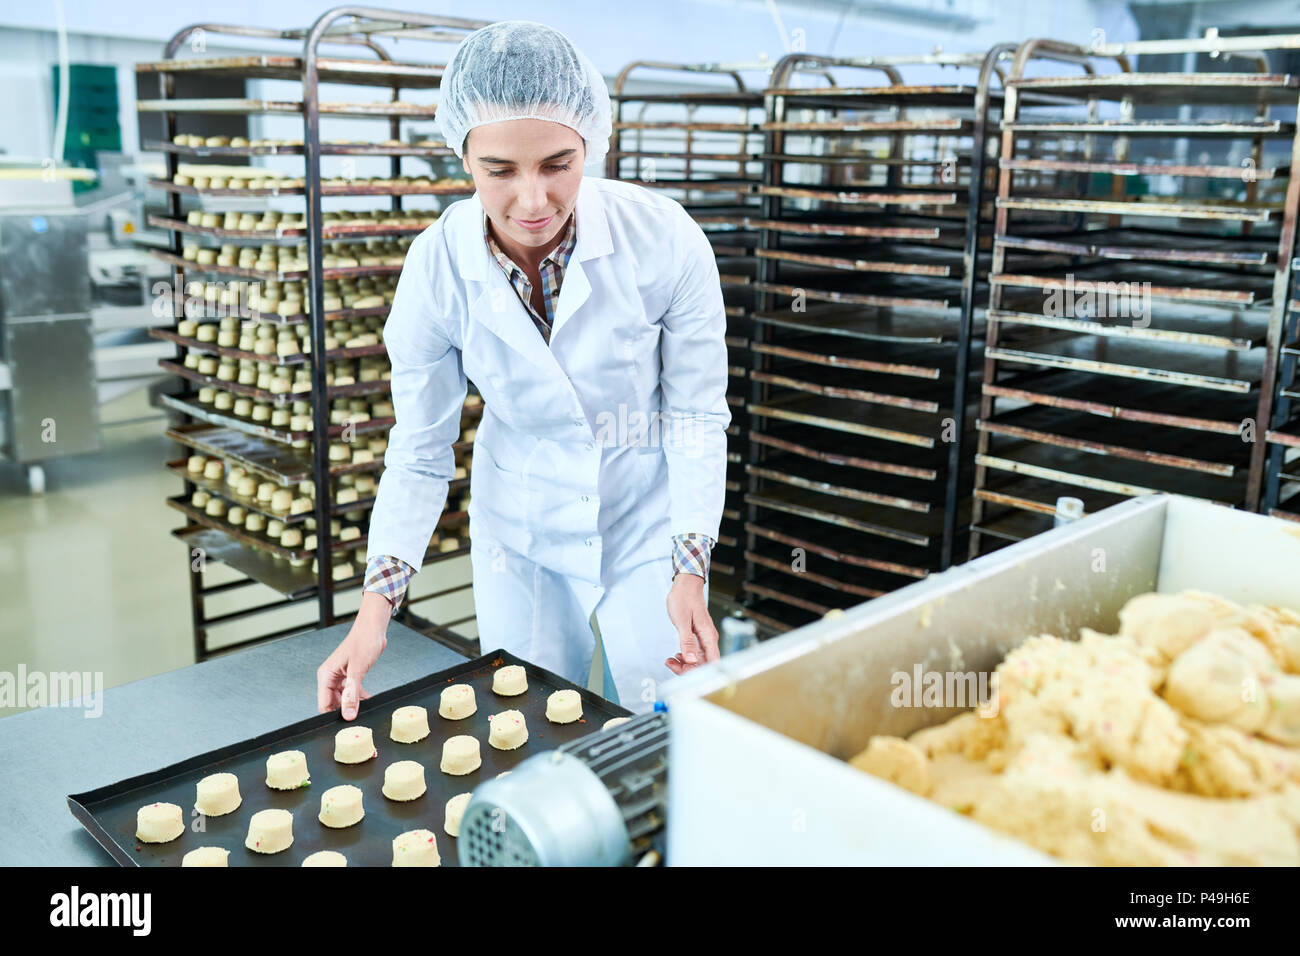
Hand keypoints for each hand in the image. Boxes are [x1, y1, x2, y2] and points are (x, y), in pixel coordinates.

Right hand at [316, 591, 391, 718]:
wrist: (374, 629)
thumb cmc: (363, 642)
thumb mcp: (358, 670)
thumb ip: (352, 694)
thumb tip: (348, 714)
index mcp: (326, 675)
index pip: (323, 704)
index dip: (333, 716)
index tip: (344, 723)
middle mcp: (330, 677)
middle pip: (333, 704)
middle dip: (344, 711)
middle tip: (357, 718)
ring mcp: (341, 677)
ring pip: (343, 699)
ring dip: (353, 705)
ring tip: (364, 709)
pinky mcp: (350, 676)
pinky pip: (352, 693)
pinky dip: (359, 697)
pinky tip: (367, 700)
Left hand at [665, 572, 718, 674]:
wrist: (686, 585)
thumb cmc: (684, 598)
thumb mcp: (682, 621)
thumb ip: (687, 642)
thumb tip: (691, 659)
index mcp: (708, 636)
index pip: (711, 663)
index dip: (699, 672)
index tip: (684, 671)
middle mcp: (709, 639)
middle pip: (704, 665)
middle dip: (688, 669)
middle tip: (672, 664)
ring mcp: (704, 639)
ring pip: (699, 660)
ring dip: (685, 664)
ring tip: (671, 660)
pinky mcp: (699, 637)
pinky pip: (695, 653)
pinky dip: (685, 657)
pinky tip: (676, 656)